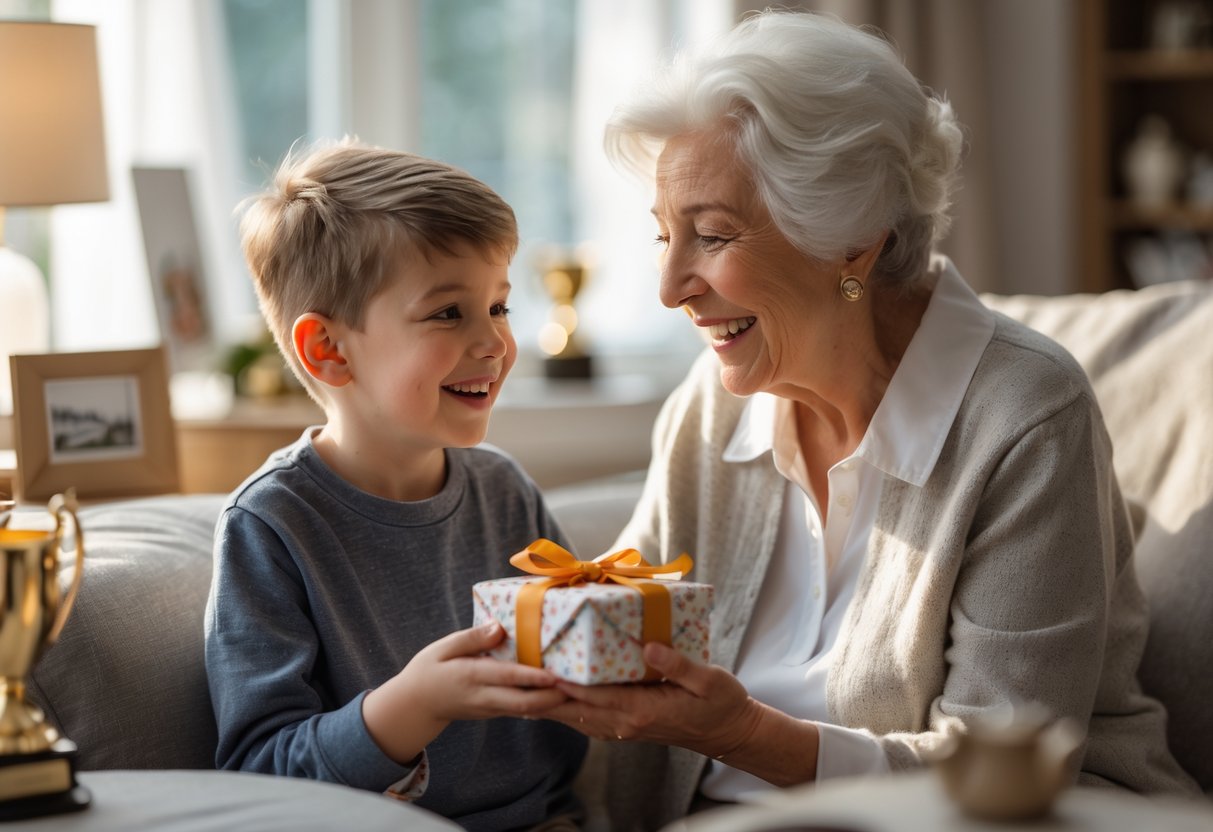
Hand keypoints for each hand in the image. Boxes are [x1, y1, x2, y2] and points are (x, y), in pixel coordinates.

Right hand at [363, 620, 567, 762]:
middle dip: (553, 698)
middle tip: (578, 687)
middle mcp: (484, 697)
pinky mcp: (495, 712)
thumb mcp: (443, 647)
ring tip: (577, 691)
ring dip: (552, 703)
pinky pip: (522, 711)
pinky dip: (542, 705)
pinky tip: (560, 695)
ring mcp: (491, 709)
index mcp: (471, 676)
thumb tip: (500, 627)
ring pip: (526, 711)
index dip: (532, 678)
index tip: (555, 674)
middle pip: (524, 703)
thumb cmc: (429, 670)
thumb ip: (473, 638)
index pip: (507, 677)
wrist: (415, 706)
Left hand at [539, 640, 764, 760]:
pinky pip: (591, 720)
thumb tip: (648, 647)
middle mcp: (629, 722)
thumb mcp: (708, 679)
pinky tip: (556, 698)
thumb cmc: (722, 703)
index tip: (543, 669)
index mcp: (646, 710)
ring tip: (526, 686)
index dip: (568, 684)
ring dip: (554, 704)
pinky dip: (570, 710)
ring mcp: (628, 727)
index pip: (597, 697)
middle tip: (521, 676)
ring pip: (580, 718)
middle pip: (579, 710)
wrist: (731, 733)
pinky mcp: (629, 726)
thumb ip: (677, 664)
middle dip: (549, 695)